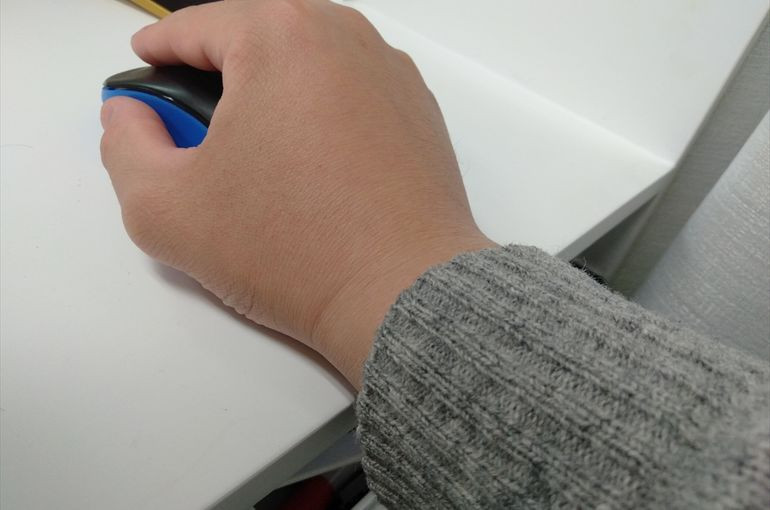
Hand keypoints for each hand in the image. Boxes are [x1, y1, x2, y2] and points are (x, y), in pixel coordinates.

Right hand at [100, 0, 494, 387]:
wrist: (399, 294)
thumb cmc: (295, 250)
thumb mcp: (166, 208)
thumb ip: (126, 146)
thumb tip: (129, 116)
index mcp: (281, 38)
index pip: (199, 25)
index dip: (161, 48)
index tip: (146, 66)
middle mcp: (346, 38)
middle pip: (259, 37)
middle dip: (218, 71)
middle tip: (194, 122)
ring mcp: (391, 73)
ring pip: (309, 62)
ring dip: (272, 91)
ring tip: (253, 149)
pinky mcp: (419, 112)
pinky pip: (352, 93)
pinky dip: (321, 112)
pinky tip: (307, 163)